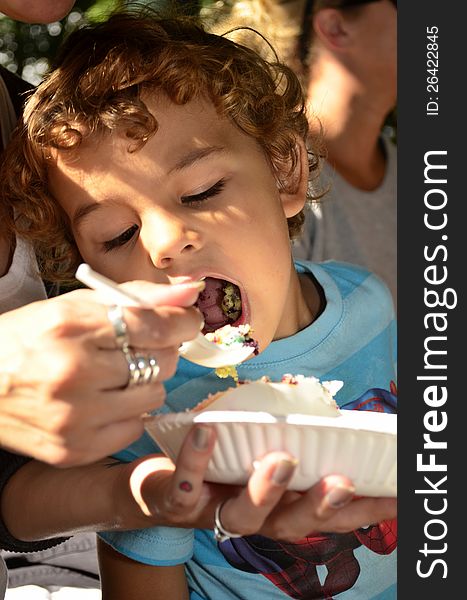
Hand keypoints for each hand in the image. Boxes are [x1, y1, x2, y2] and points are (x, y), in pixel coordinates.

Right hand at [0, 281, 201, 465]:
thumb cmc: (30, 339)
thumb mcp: (75, 305)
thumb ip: (136, 297)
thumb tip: (189, 294)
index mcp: (70, 327)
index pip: (153, 326)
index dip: (183, 322)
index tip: (189, 320)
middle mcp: (72, 373)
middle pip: (161, 362)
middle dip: (164, 349)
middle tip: (144, 346)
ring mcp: (73, 417)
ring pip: (154, 396)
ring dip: (148, 381)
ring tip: (120, 373)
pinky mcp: (74, 449)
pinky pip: (135, 427)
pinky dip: (131, 411)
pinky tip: (106, 400)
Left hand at [127, 425, 396, 537]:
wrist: (152, 486)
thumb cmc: (219, 464)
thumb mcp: (260, 453)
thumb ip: (293, 445)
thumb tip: (330, 415)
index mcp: (279, 508)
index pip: (327, 516)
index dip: (363, 511)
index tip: (396, 495)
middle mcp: (253, 518)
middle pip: (292, 525)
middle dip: (318, 505)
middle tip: (342, 482)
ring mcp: (213, 513)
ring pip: (243, 516)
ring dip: (264, 490)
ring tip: (279, 459)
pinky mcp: (177, 501)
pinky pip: (186, 484)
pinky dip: (196, 458)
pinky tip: (207, 430)